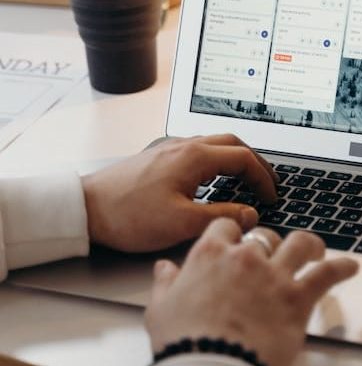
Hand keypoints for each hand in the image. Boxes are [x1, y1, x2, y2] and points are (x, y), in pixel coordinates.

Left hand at [80, 134, 277, 252]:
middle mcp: (184, 146)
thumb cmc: (127, 215)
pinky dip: (217, 161)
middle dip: (255, 161)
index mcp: (194, 157)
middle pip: (233, 142)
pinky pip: (198, 150)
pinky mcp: (159, 157)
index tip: (271, 195)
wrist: (85, 208)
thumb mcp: (181, 223)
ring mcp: (170, 149)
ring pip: (215, 144)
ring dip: (236, 158)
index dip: (264, 177)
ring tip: (246, 180)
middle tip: (267, 182)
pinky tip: (213, 180)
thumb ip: (221, 216)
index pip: (244, 157)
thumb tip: (250, 214)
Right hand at [145, 220, 358, 365]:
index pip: (225, 227)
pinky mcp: (297, 297)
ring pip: (300, 244)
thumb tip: (164, 268)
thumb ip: (166, 283)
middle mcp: (245, 257)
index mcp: (210, 254)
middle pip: (264, 236)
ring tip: (316, 249)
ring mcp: (274, 275)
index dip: (232, 233)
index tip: (235, 241)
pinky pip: (327, 274)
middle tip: (274, 254)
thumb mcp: (160, 309)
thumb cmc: (183, 342)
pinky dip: (342, 267)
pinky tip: (351, 267)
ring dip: (309, 244)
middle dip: (269, 243)